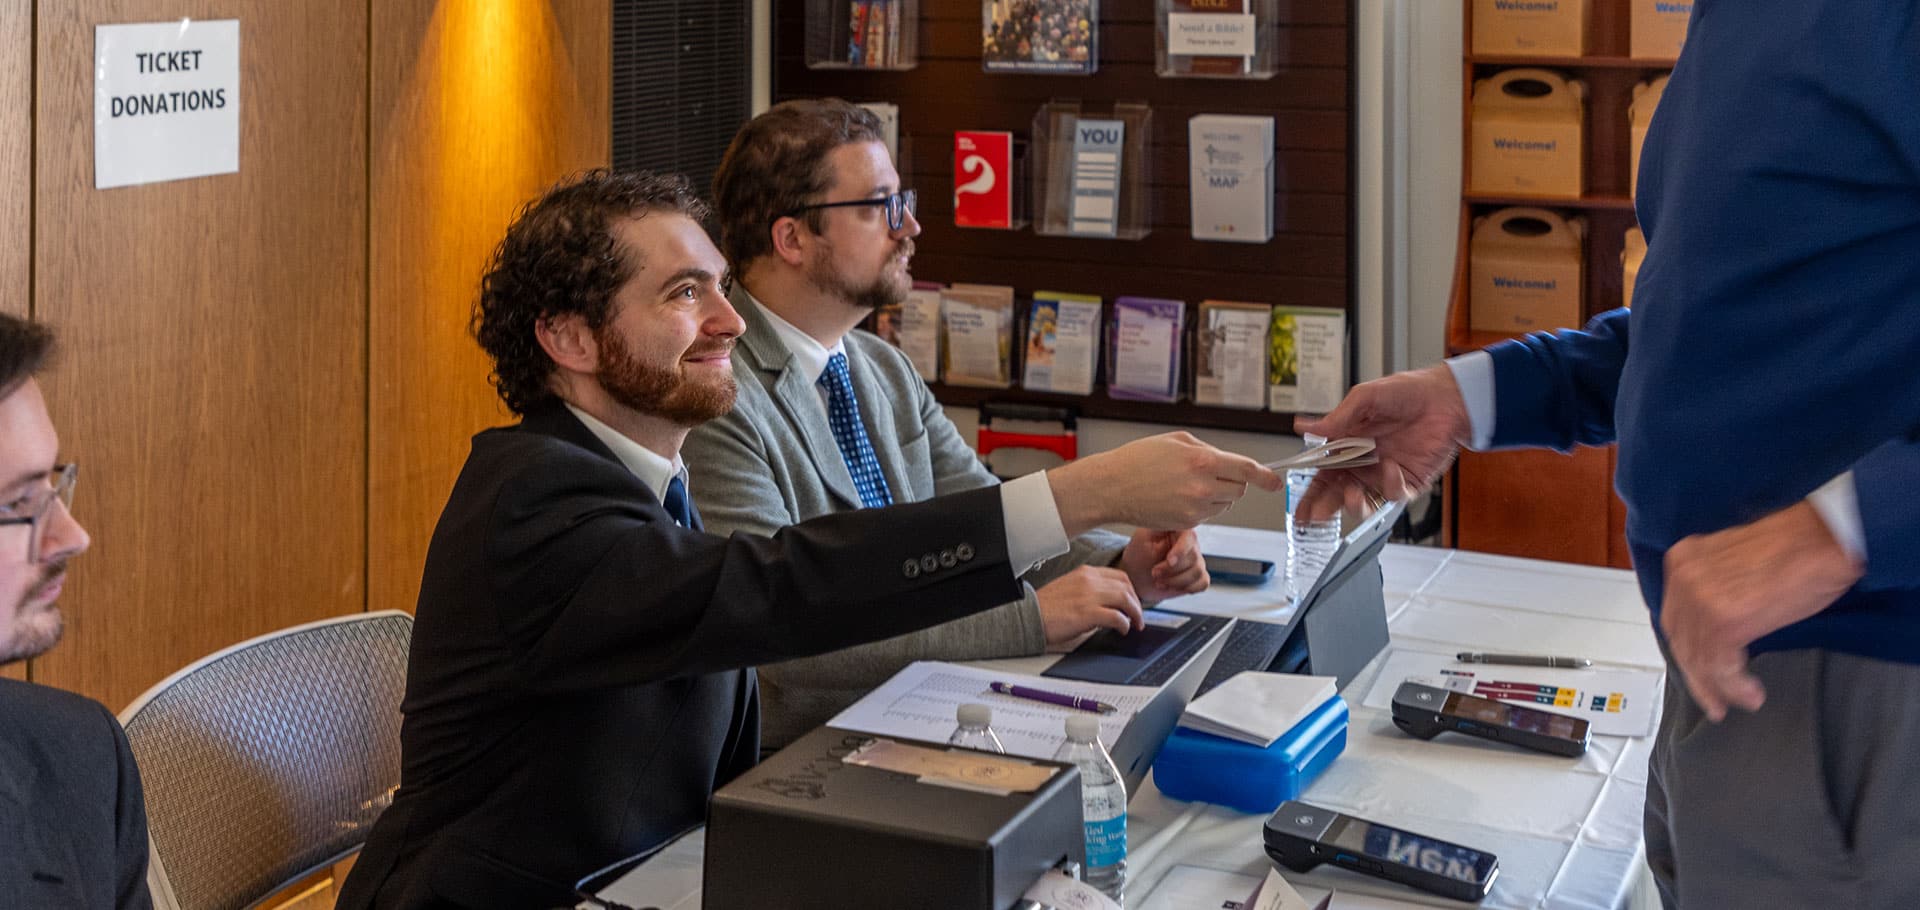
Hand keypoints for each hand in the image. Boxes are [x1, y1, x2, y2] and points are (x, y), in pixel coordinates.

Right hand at [1035, 566, 1144, 651]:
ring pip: (1125, 599)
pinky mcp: (1088, 613)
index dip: (1131, 590)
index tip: (1133, 601)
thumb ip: (1090, 591)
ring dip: (1135, 614)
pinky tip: (1122, 630)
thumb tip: (1109, 604)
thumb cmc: (1046, 607)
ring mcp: (1089, 596)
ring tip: (1135, 625)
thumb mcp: (1070, 588)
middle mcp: (1089, 580)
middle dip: (1136, 603)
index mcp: (1085, 572)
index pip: (1119, 576)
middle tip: (1138, 617)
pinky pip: (1117, 617)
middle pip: (1126, 587)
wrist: (1029, 616)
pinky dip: (1124, 624)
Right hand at [1048, 432, 1281, 535]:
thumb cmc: (1138, 459)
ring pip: (1224, 504)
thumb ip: (1207, 450)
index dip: (1265, 477)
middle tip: (1212, 475)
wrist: (1112, 487)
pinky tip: (1179, 497)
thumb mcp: (1176, 440)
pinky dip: (1201, 507)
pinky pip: (1207, 515)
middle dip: (1233, 483)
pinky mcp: (1186, 523)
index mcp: (1202, 460)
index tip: (1275, 482)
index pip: (1247, 470)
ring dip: (1217, 496)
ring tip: (1189, 485)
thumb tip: (1227, 462)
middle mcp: (1202, 486)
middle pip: (1239, 490)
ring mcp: (1195, 508)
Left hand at [1117, 528, 1208, 602]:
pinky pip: (1203, 583)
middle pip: (1193, 557)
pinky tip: (1171, 586)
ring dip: (1176, 581)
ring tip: (1159, 581)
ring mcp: (1196, 559)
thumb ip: (1160, 529)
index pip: (1189, 536)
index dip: (1181, 550)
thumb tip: (1172, 521)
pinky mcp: (1197, 576)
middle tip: (1154, 573)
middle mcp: (1190, 543)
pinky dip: (1187, 588)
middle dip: (1172, 570)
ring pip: (1197, 572)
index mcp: (1178, 529)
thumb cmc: (1138, 555)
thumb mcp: (1143, 539)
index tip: (1169, 561)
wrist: (1136, 577)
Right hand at [1292, 365, 1470, 522]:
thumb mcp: (1365, 398)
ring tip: (1351, 496)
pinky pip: (1394, 494)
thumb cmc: (1408, 392)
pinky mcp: (1409, 481)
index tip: (1300, 507)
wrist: (1447, 397)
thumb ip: (1337, 417)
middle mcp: (1364, 463)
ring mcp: (1385, 474)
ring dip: (1354, 504)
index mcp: (1347, 445)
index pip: (1323, 474)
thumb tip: (1304, 427)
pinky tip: (1391, 467)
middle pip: (1338, 493)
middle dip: (1325, 508)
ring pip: (1364, 501)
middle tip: (1315, 516)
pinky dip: (1390, 485)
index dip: (1311, 492)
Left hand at [1660, 501, 1862, 720]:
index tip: (1699, 673)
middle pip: (1682, 640)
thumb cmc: (1795, 550)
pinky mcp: (1724, 621)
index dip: (1687, 650)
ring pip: (1699, 658)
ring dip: (1719, 687)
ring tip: (1740, 701)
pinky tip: (1751, 694)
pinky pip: (1721, 666)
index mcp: (1682, 560)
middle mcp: (1682, 578)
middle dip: (1697, 676)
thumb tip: (1714, 626)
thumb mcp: (1735, 565)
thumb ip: (1714, 589)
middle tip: (1714, 702)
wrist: (1826, 539)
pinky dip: (1735, 686)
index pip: (1676, 617)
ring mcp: (1699, 600)